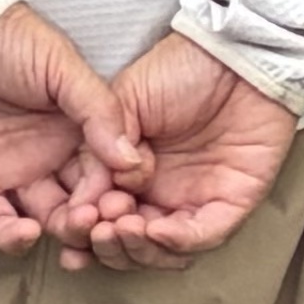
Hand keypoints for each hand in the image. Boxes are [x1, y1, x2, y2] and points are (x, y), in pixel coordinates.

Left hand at [0, 3, 140, 254]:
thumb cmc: (10, 40)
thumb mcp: (63, 68)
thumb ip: (99, 110)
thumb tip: (130, 158)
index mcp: (80, 130)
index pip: (107, 172)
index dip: (115, 190)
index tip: (121, 200)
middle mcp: (52, 157)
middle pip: (82, 203)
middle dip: (93, 217)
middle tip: (95, 221)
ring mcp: (15, 173)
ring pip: (47, 218)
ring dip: (61, 230)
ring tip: (68, 225)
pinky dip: (10, 236)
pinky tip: (26, 231)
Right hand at [71, 35, 293, 263]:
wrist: (231, 52)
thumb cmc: (178, 70)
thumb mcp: (122, 104)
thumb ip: (100, 150)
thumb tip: (89, 198)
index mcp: (131, 175)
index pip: (103, 218)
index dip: (84, 229)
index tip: (72, 223)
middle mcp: (162, 195)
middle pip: (131, 245)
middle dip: (109, 246)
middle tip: (96, 229)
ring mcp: (196, 201)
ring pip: (164, 251)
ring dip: (138, 249)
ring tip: (119, 228)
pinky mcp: (232, 203)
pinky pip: (203, 235)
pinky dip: (177, 241)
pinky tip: (154, 230)